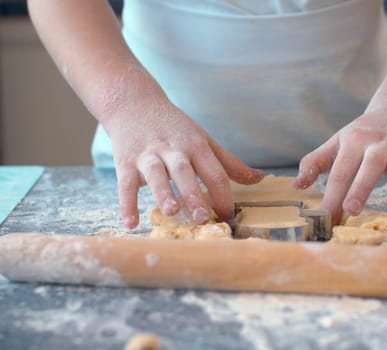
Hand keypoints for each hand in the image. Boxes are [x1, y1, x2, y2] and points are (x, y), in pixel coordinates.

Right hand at [103, 97, 263, 228]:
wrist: (134, 103)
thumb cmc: (174, 127)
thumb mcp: (203, 140)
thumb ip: (229, 163)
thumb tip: (259, 178)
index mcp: (196, 145)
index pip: (214, 171)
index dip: (223, 194)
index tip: (228, 216)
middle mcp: (173, 149)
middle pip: (185, 171)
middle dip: (193, 194)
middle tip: (202, 218)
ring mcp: (148, 154)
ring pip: (156, 174)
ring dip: (163, 193)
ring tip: (171, 212)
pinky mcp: (125, 161)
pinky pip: (125, 184)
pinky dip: (127, 203)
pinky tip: (131, 223)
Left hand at [294, 112, 386, 223]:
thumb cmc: (361, 135)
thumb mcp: (336, 143)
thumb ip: (315, 162)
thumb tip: (297, 185)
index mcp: (353, 142)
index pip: (340, 171)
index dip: (332, 195)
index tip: (325, 217)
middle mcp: (377, 145)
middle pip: (368, 165)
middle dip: (360, 188)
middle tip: (350, 209)